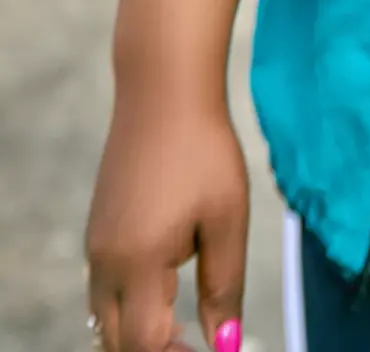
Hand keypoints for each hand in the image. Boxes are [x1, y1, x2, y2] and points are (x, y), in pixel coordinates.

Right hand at [86, 99, 247, 351]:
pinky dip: (130, 305)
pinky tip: (165, 288)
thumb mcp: (226, 218)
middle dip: (155, 351)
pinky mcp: (98, 230)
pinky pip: (104, 289)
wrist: (163, 91)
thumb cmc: (204, 149)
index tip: (209, 351)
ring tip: (183, 327)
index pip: (146, 344)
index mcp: (137, 262)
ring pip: (106, 318)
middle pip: (118, 341)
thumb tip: (224, 342)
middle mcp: (105, 262)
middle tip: (195, 344)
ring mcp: (95, 246)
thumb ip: (223, 286)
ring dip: (139, 332)